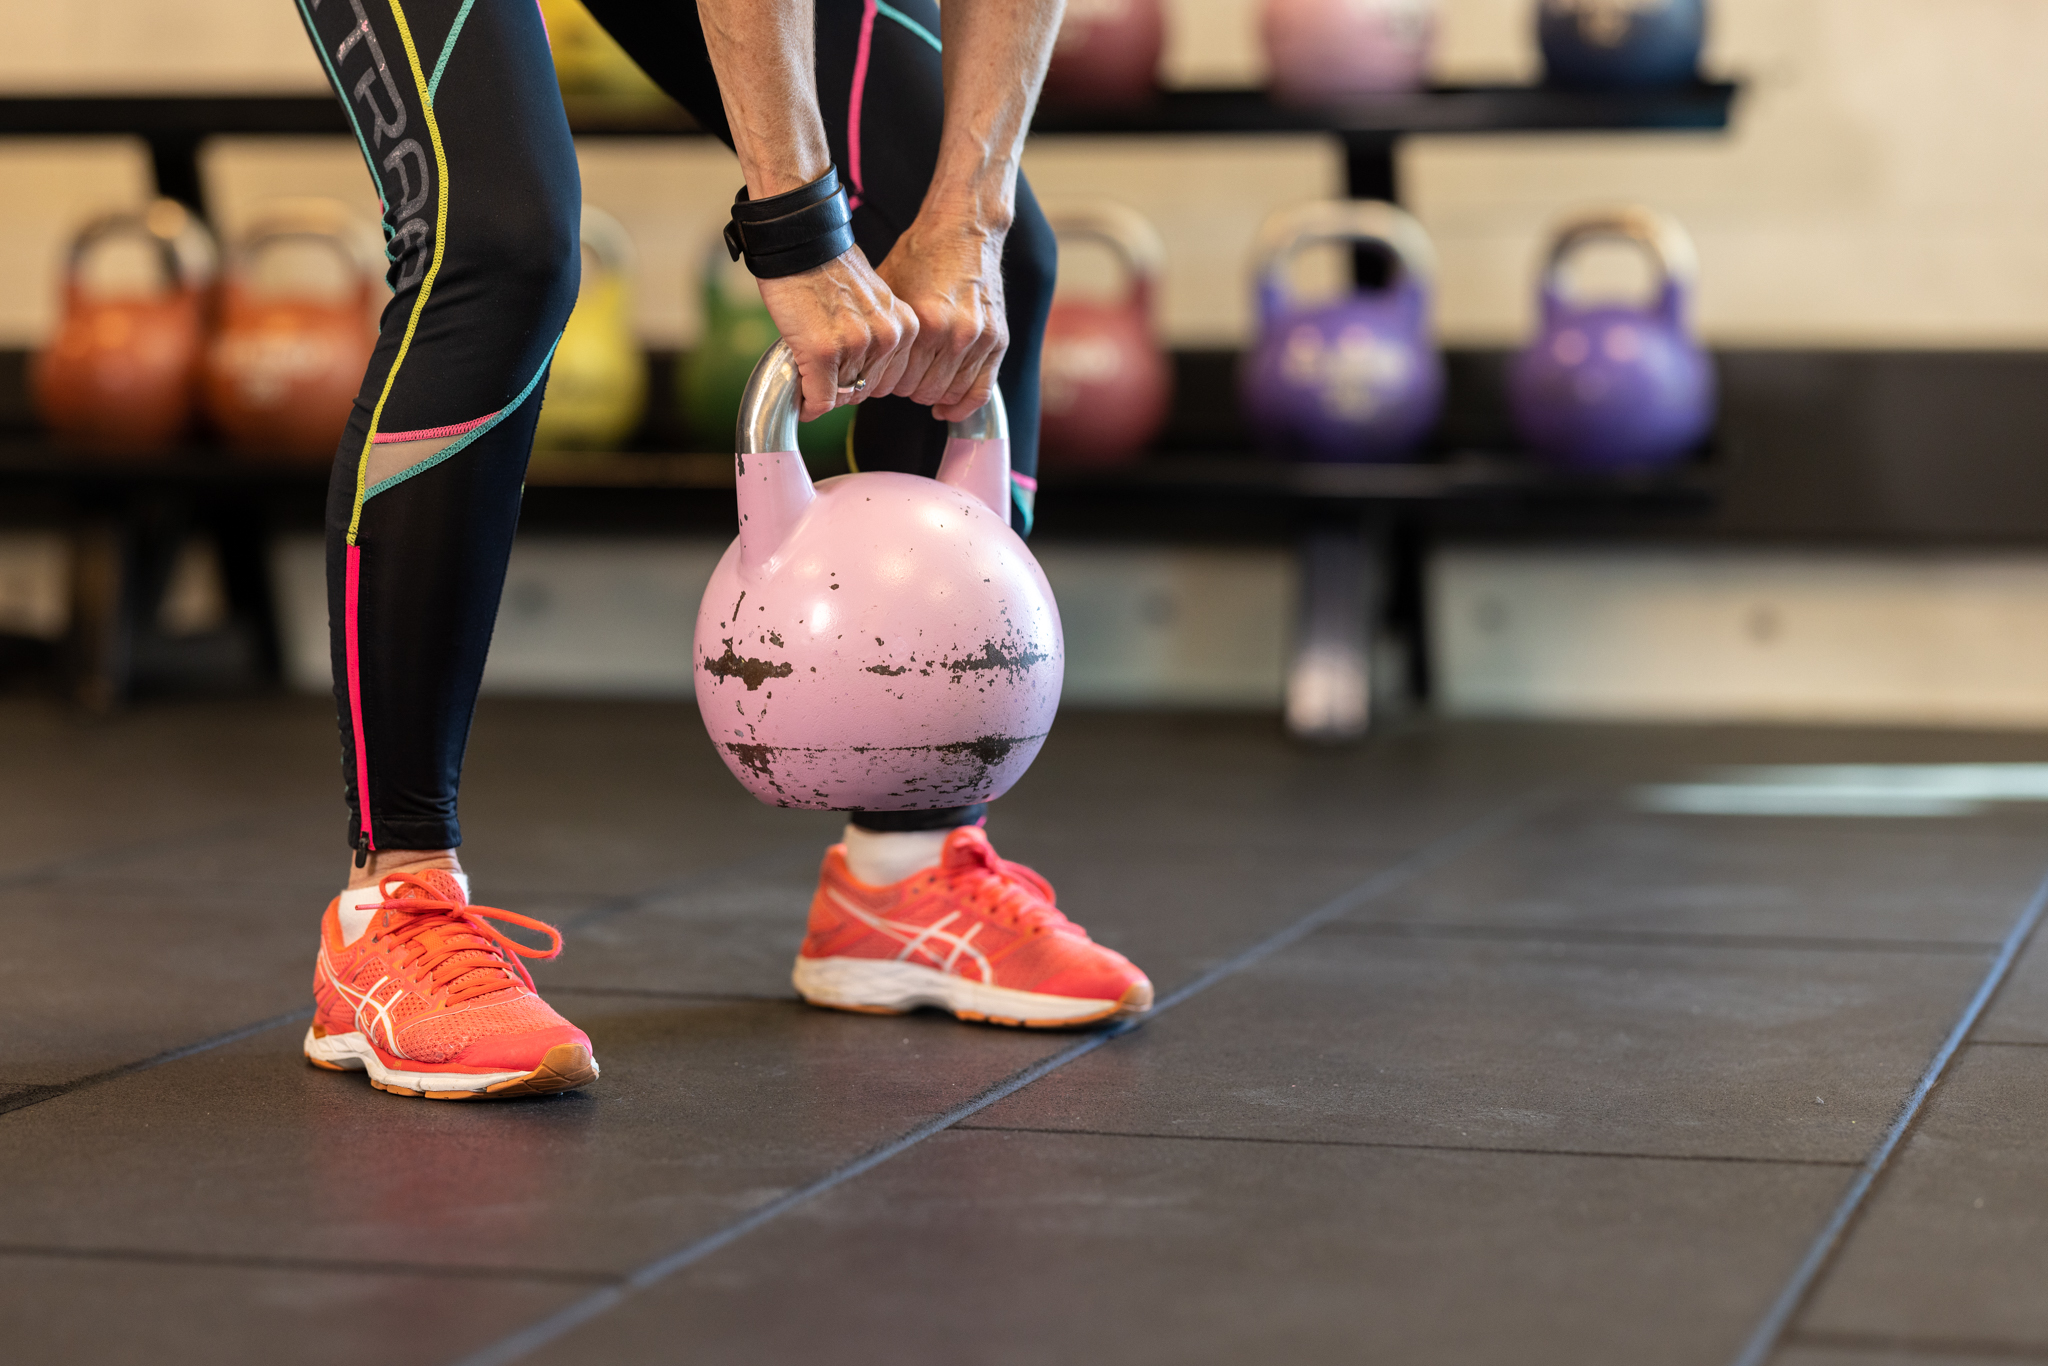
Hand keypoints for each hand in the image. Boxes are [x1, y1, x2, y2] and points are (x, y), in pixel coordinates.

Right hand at [756, 248, 919, 421]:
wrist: (800, 242)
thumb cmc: (828, 267)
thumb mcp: (872, 301)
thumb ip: (876, 335)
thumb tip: (862, 374)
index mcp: (905, 327)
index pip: (889, 380)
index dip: (861, 380)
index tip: (843, 371)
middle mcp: (887, 338)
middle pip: (865, 390)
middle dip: (841, 386)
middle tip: (821, 370)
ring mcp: (857, 345)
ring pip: (842, 396)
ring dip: (821, 390)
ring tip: (808, 366)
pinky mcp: (824, 352)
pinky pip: (820, 398)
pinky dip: (808, 403)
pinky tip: (800, 396)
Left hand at [875, 212, 1008, 421]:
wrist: (965, 230)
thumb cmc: (921, 256)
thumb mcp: (889, 289)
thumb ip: (882, 331)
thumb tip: (857, 366)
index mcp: (925, 323)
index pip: (897, 381)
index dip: (881, 382)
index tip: (876, 375)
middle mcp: (956, 335)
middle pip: (921, 391)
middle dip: (904, 388)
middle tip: (897, 375)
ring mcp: (980, 340)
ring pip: (949, 394)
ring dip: (930, 394)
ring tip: (919, 379)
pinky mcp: (997, 340)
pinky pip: (981, 391)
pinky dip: (961, 406)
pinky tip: (946, 409)